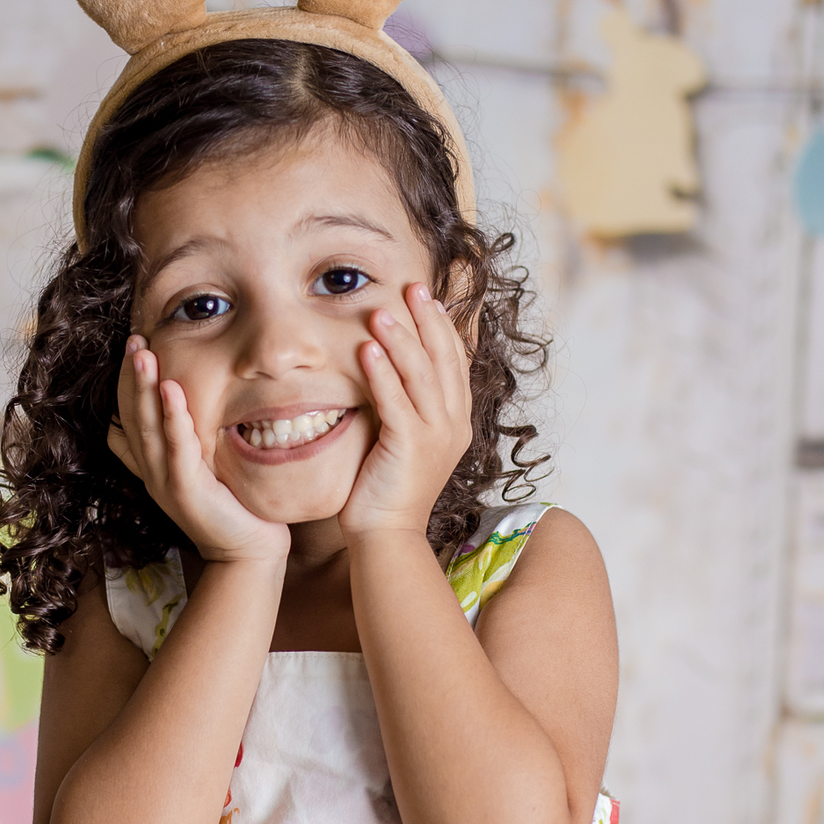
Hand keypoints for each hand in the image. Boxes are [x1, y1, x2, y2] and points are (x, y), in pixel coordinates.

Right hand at [108, 338, 290, 565]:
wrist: (247, 551)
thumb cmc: (232, 507)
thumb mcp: (199, 469)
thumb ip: (180, 444)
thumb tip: (154, 418)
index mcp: (152, 466)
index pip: (128, 418)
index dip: (126, 384)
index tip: (133, 348)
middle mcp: (152, 472)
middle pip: (131, 417)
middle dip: (130, 376)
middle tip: (133, 339)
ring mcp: (165, 482)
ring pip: (146, 428)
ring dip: (143, 388)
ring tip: (142, 352)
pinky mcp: (186, 491)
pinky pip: (176, 448)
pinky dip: (172, 417)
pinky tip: (171, 388)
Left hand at [338, 284, 472, 543]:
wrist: (387, 536)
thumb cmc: (387, 491)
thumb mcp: (404, 441)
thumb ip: (405, 407)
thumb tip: (387, 372)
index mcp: (456, 422)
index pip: (454, 362)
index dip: (441, 327)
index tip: (426, 298)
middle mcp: (452, 425)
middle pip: (443, 359)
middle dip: (427, 320)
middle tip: (411, 287)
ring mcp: (435, 436)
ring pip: (421, 374)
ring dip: (401, 338)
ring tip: (381, 310)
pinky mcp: (409, 447)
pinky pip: (395, 400)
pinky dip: (382, 372)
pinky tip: (367, 348)